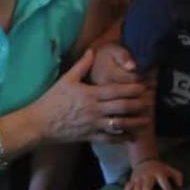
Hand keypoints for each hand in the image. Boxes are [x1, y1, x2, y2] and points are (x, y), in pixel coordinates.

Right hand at [34, 50, 152, 143]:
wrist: (38, 124)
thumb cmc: (52, 100)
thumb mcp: (66, 79)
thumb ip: (82, 65)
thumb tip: (92, 50)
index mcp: (90, 94)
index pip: (116, 90)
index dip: (132, 89)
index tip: (144, 87)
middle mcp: (94, 110)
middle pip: (122, 107)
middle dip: (138, 104)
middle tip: (151, 101)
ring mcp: (93, 125)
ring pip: (119, 124)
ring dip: (135, 122)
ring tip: (146, 120)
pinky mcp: (89, 137)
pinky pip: (109, 138)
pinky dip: (121, 138)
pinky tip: (131, 136)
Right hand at [124, 159, 182, 189]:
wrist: (145, 161)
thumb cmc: (159, 169)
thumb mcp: (170, 170)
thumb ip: (178, 177)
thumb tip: (180, 187)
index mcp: (159, 173)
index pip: (164, 182)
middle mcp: (148, 176)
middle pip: (146, 188)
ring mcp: (138, 179)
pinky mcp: (131, 181)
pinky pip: (127, 188)